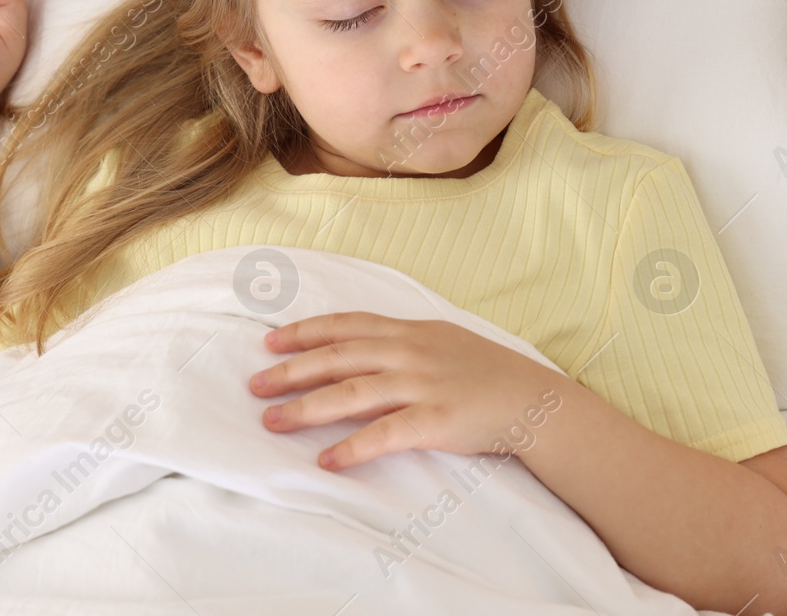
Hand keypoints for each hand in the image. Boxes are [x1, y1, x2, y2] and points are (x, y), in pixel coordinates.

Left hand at [248, 311, 563, 470]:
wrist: (532, 398)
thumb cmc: (485, 372)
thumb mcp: (441, 340)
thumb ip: (400, 340)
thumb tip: (358, 345)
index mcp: (409, 331)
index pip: (345, 325)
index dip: (305, 332)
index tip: (270, 342)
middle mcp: (409, 352)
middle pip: (337, 357)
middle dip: (291, 371)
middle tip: (254, 385)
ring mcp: (421, 384)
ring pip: (351, 393)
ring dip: (307, 408)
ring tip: (272, 421)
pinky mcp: (435, 419)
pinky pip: (385, 434)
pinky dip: (353, 448)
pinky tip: (326, 461)